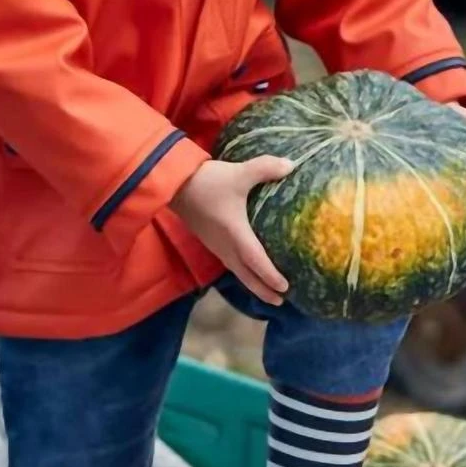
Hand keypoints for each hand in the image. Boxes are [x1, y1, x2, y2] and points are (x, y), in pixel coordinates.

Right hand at [171, 157, 293, 304]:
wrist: (173, 183)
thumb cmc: (207, 181)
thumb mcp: (238, 173)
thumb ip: (265, 168)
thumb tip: (291, 165)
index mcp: (235, 233)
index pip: (256, 261)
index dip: (270, 276)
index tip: (285, 288)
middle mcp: (225, 245)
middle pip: (246, 275)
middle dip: (263, 290)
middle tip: (280, 301)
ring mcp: (215, 244)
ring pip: (237, 271)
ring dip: (252, 283)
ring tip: (267, 292)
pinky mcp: (209, 239)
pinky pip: (229, 262)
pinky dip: (242, 271)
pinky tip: (247, 267)